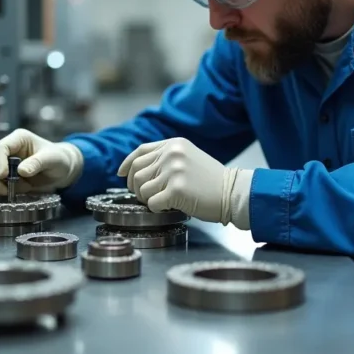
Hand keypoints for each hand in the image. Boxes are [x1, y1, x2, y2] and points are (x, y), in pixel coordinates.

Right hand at [0, 129, 82, 194]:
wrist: (63, 170)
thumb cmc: (59, 159)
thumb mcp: (52, 159)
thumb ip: (37, 163)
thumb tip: (21, 171)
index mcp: (18, 139)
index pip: (0, 147)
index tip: (3, 176)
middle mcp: (9, 149)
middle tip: (6, 190)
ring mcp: (6, 162)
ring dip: (1, 185)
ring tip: (23, 188)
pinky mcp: (7, 175)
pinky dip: (6, 189)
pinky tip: (23, 190)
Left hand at [117, 137, 238, 223]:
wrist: (232, 192)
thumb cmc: (211, 180)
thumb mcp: (188, 157)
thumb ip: (165, 158)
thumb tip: (136, 169)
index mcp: (173, 144)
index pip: (140, 151)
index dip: (127, 163)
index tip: (121, 174)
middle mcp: (171, 154)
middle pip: (136, 172)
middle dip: (136, 187)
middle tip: (146, 196)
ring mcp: (174, 171)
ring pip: (141, 188)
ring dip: (146, 199)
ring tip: (161, 201)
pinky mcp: (176, 189)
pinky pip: (152, 203)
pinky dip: (157, 209)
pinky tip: (169, 207)